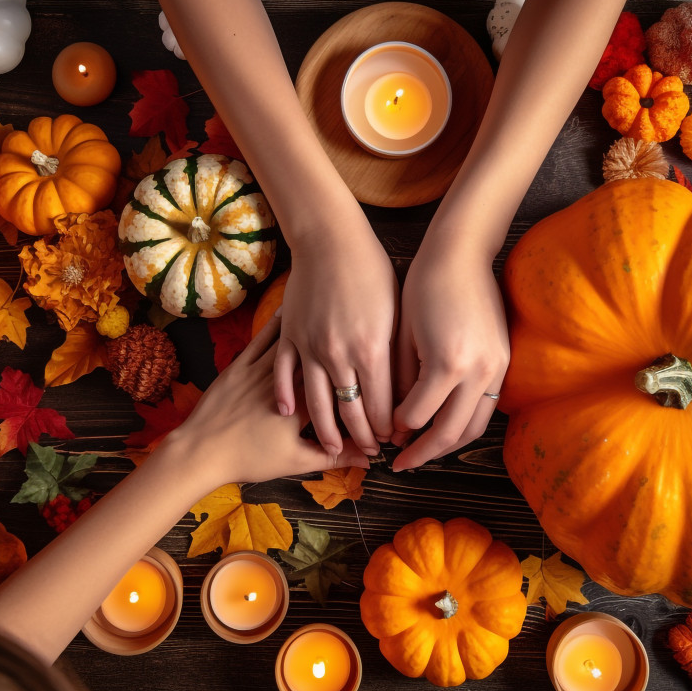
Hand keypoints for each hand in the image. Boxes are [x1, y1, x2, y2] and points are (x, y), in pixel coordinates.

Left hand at [173, 313, 370, 483]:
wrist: (201, 451)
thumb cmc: (250, 459)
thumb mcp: (296, 461)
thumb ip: (335, 457)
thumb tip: (370, 459)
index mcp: (303, 406)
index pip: (340, 389)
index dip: (360, 377)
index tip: (374, 361)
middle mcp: (286, 382)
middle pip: (320, 360)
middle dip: (339, 343)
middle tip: (357, 323)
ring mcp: (261, 370)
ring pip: (293, 343)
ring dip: (312, 325)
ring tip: (332, 305)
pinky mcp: (241, 364)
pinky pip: (263, 338)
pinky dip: (278, 323)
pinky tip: (291, 307)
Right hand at [273, 228, 397, 456]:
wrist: (331, 239)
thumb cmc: (372, 271)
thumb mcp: (396, 313)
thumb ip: (399, 354)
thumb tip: (408, 392)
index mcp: (372, 350)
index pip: (382, 407)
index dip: (389, 429)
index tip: (394, 440)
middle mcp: (339, 355)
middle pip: (351, 412)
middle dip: (364, 436)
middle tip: (372, 450)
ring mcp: (310, 347)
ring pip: (317, 403)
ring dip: (328, 430)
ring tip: (335, 446)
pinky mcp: (289, 337)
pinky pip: (283, 376)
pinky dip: (286, 398)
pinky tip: (290, 415)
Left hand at [391, 243, 508, 470]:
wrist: (462, 255)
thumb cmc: (424, 286)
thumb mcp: (403, 336)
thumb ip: (401, 381)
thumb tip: (395, 421)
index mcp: (447, 363)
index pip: (419, 415)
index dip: (398, 429)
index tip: (384, 434)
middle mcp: (478, 370)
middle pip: (450, 432)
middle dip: (423, 453)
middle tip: (399, 463)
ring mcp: (497, 367)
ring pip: (474, 426)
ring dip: (448, 445)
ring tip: (424, 451)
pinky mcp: (505, 361)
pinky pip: (487, 407)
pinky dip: (465, 423)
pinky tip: (445, 425)